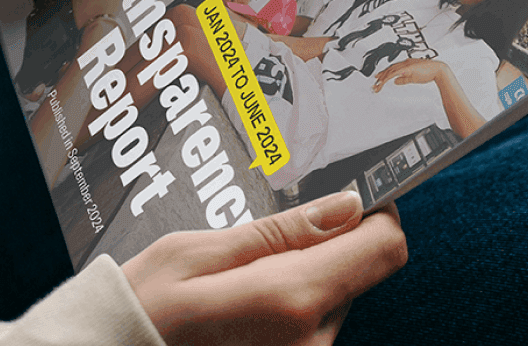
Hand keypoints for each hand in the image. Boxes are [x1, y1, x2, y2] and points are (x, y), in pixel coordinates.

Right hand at [122, 191, 405, 345]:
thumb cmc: (143, 308)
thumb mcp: (200, 250)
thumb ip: (283, 230)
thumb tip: (349, 204)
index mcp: (293, 298)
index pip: (384, 247)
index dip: (375, 213)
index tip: (349, 196)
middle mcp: (312, 340)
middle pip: (357, 269)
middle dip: (323, 245)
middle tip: (260, 241)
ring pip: (333, 297)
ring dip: (302, 277)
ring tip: (237, 279)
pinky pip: (311, 326)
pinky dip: (288, 306)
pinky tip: (239, 305)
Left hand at [372, 58, 444, 91]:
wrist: (439, 70)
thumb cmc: (429, 73)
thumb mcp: (413, 77)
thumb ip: (404, 79)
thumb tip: (395, 81)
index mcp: (406, 64)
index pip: (392, 68)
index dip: (384, 73)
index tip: (379, 78)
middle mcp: (405, 62)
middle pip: (390, 69)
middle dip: (381, 76)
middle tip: (375, 83)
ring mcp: (407, 64)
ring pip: (391, 70)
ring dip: (383, 77)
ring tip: (378, 85)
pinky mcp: (409, 68)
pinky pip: (396, 72)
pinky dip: (389, 76)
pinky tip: (385, 81)